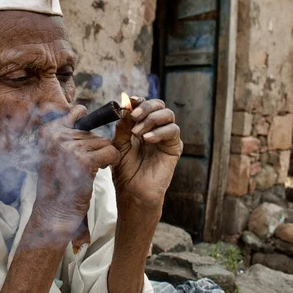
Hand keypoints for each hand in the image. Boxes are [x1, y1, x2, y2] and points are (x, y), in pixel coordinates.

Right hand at [33, 105, 119, 236]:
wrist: (54, 211)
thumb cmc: (57, 182)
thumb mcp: (53, 152)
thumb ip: (64, 132)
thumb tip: (82, 109)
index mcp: (48, 131)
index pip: (77, 111)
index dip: (86, 126)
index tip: (84, 144)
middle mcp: (57, 135)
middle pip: (92, 132)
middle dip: (94, 148)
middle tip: (83, 164)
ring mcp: (70, 147)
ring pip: (103, 142)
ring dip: (102, 156)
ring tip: (87, 170)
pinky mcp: (85, 160)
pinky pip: (111, 151)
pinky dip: (110, 161)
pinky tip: (98, 171)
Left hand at [112, 97, 181, 212]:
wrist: (132, 192)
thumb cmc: (124, 170)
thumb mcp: (119, 144)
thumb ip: (123, 125)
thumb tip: (127, 105)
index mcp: (141, 125)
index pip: (144, 105)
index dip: (139, 101)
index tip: (130, 101)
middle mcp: (156, 128)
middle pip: (158, 105)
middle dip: (145, 107)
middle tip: (133, 117)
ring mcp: (166, 137)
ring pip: (168, 114)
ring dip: (151, 119)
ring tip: (137, 132)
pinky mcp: (174, 147)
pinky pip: (173, 131)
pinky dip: (160, 131)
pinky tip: (147, 139)